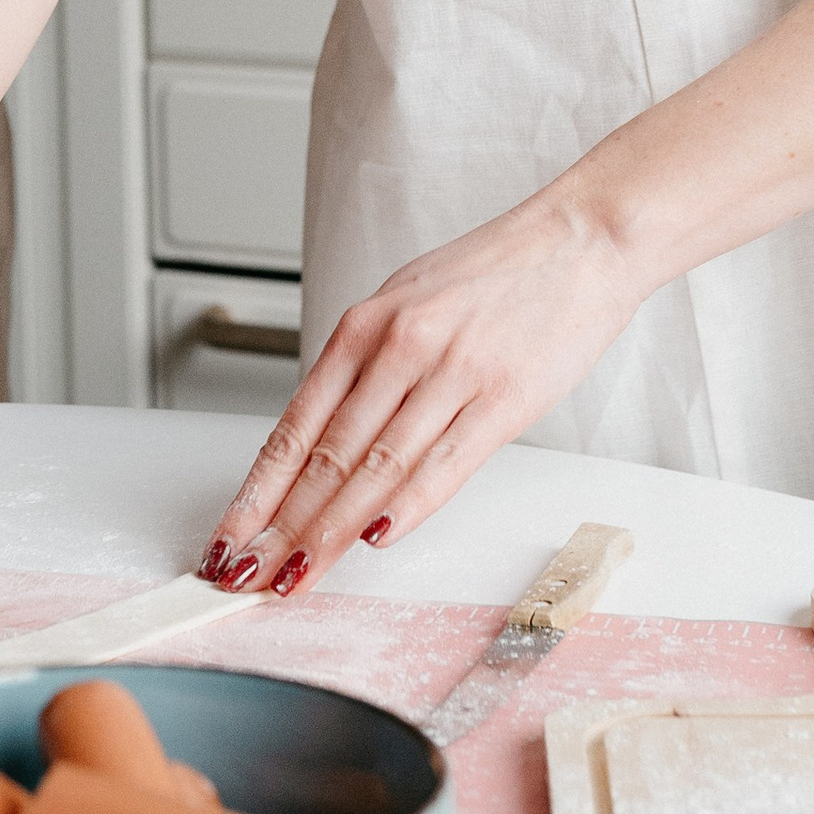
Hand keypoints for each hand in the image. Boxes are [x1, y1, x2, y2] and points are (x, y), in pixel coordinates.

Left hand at [196, 190, 648, 598]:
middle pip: (326, 455)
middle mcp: (397, 346)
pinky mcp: (503, 397)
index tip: (231, 536)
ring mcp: (450, 371)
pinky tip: (378, 538)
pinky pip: (445, 463)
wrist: (582, 239)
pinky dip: (408, 505)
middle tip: (248, 573)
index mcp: (365, 324)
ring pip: (375, 467)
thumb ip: (368, 365)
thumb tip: (328, 434)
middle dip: (281, 525)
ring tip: (297, 574)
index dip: (258, 491)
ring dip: (330, 531)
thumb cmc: (497, 273)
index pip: (295, 426)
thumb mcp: (409, 303)